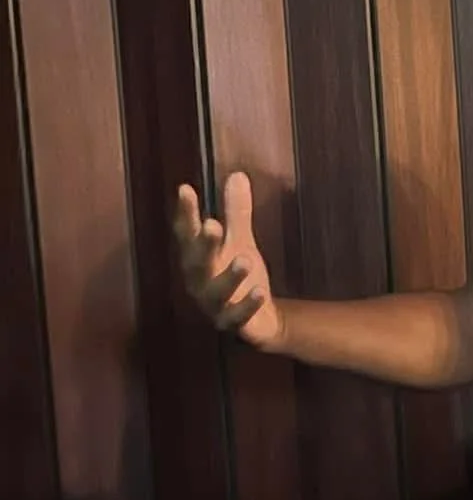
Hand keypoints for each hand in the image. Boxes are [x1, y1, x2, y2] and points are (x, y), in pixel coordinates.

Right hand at [173, 172, 282, 349]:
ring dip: (229, 276)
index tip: (185, 189)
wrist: (258, 321)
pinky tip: (259, 291)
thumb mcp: (240, 240)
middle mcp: (199, 281)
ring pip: (216, 292)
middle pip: (197, 262)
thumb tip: (237, 174)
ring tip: (244, 258)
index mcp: (197, 258)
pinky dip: (247, 305)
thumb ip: (237, 212)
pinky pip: (237, 317)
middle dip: (203, 245)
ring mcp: (214, 306)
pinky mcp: (232, 325)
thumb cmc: (240, 276)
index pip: (187, 233)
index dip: (186, 213)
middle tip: (212, 225)